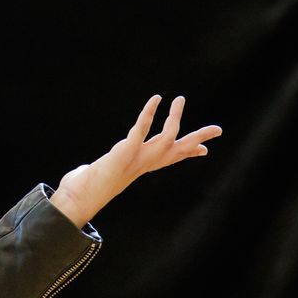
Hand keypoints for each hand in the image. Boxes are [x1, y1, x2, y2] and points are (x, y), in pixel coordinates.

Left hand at [50, 95, 221, 226]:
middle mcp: (144, 163)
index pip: (170, 159)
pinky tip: (156, 99)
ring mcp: (137, 158)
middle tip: (219, 129)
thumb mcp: (105, 175)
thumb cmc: (86, 187)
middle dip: (198, 139)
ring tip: (180, 99)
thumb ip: (104, 170)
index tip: (205, 151)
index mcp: (142, 167)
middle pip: (178, 150)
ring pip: (168, 137)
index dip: (188, 154)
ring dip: (175, 118)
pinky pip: (141, 128)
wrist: (78, 199)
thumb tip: (92, 169)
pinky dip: (149, 113)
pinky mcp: (126, 151)